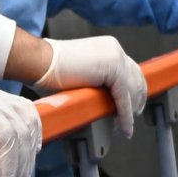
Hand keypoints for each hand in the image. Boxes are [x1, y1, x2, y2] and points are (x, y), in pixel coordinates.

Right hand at [34, 31, 149, 137]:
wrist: (39, 61)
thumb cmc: (51, 70)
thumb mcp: (82, 74)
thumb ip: (96, 83)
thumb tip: (102, 103)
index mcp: (108, 47)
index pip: (130, 70)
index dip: (134, 89)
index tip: (134, 105)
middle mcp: (115, 49)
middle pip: (137, 79)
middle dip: (138, 100)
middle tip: (133, 118)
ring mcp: (115, 57)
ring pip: (132, 91)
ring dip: (131, 112)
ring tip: (125, 128)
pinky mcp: (112, 69)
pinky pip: (123, 98)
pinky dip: (125, 116)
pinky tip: (124, 129)